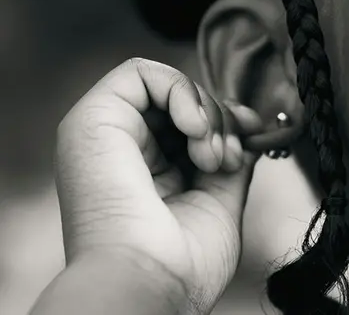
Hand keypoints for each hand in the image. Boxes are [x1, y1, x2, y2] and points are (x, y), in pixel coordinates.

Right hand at [52, 58, 264, 314]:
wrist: (150, 282)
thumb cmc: (182, 262)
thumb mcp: (220, 199)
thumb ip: (229, 156)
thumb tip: (247, 121)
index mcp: (146, 173)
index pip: (191, 121)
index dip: (228, 121)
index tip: (249, 143)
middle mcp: (122, 151)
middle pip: (183, 101)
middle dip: (222, 121)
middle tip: (227, 159)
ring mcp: (104, 133)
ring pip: (167, 84)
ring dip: (205, 112)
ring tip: (211, 158)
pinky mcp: (91, 119)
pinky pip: (139, 72)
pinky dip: (181, 90)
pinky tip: (196, 130)